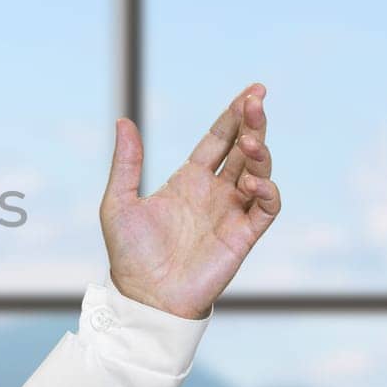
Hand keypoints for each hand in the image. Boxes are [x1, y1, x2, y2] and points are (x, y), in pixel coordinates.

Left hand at [98, 83, 280, 318]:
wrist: (145, 296)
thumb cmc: (129, 254)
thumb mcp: (118, 202)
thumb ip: (126, 163)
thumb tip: (123, 120)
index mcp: (188, 179)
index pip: (219, 138)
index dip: (235, 114)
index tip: (251, 90)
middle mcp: (215, 191)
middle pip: (244, 148)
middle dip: (253, 122)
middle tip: (257, 99)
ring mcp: (231, 212)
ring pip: (260, 172)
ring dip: (260, 153)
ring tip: (251, 141)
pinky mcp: (243, 236)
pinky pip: (267, 208)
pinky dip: (267, 191)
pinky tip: (253, 182)